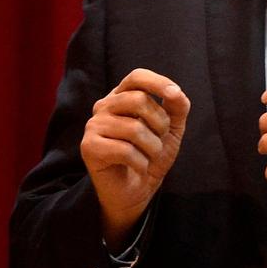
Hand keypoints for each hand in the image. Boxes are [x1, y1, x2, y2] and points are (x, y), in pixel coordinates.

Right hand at [81, 68, 189, 247]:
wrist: (137, 190)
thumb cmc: (151, 154)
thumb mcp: (171, 129)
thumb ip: (177, 107)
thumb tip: (176, 92)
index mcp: (122, 96)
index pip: (137, 77)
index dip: (158, 82)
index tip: (175, 95)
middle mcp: (104, 106)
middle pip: (138, 100)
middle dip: (160, 123)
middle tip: (158, 140)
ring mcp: (94, 126)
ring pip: (134, 128)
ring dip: (152, 147)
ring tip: (148, 156)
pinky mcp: (89, 147)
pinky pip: (125, 150)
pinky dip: (140, 162)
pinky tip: (137, 167)